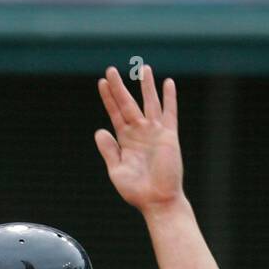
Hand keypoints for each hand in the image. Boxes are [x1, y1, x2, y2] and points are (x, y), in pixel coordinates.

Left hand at [94, 65, 183, 214]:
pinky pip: (169, 113)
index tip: (101, 83)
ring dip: (146, 86)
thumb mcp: (116, 170)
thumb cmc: (136, 190)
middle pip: (128, 104)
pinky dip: (169, 98)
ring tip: (143, 68)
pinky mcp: (169, 136)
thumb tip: (99, 131)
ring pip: (149, 103)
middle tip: (111, 70)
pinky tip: (167, 83)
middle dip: (120, 87)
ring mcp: (154, 132)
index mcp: (125, 140)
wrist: (156, 199)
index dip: (109, 98)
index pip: (115, 114)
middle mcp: (139, 132)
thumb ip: (109, 150)